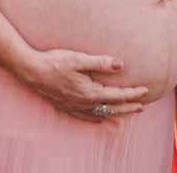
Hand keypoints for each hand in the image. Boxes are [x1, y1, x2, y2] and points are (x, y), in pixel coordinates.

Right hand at [18, 49, 148, 121]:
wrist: (30, 71)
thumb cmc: (54, 62)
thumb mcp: (78, 59)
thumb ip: (101, 62)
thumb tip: (121, 65)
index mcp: (89, 93)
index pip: (117, 95)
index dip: (133, 93)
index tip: (146, 90)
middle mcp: (83, 104)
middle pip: (111, 109)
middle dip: (128, 107)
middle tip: (142, 106)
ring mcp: (74, 107)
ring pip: (100, 114)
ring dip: (115, 113)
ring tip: (126, 111)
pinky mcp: (65, 106)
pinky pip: (86, 117)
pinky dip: (97, 117)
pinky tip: (99, 117)